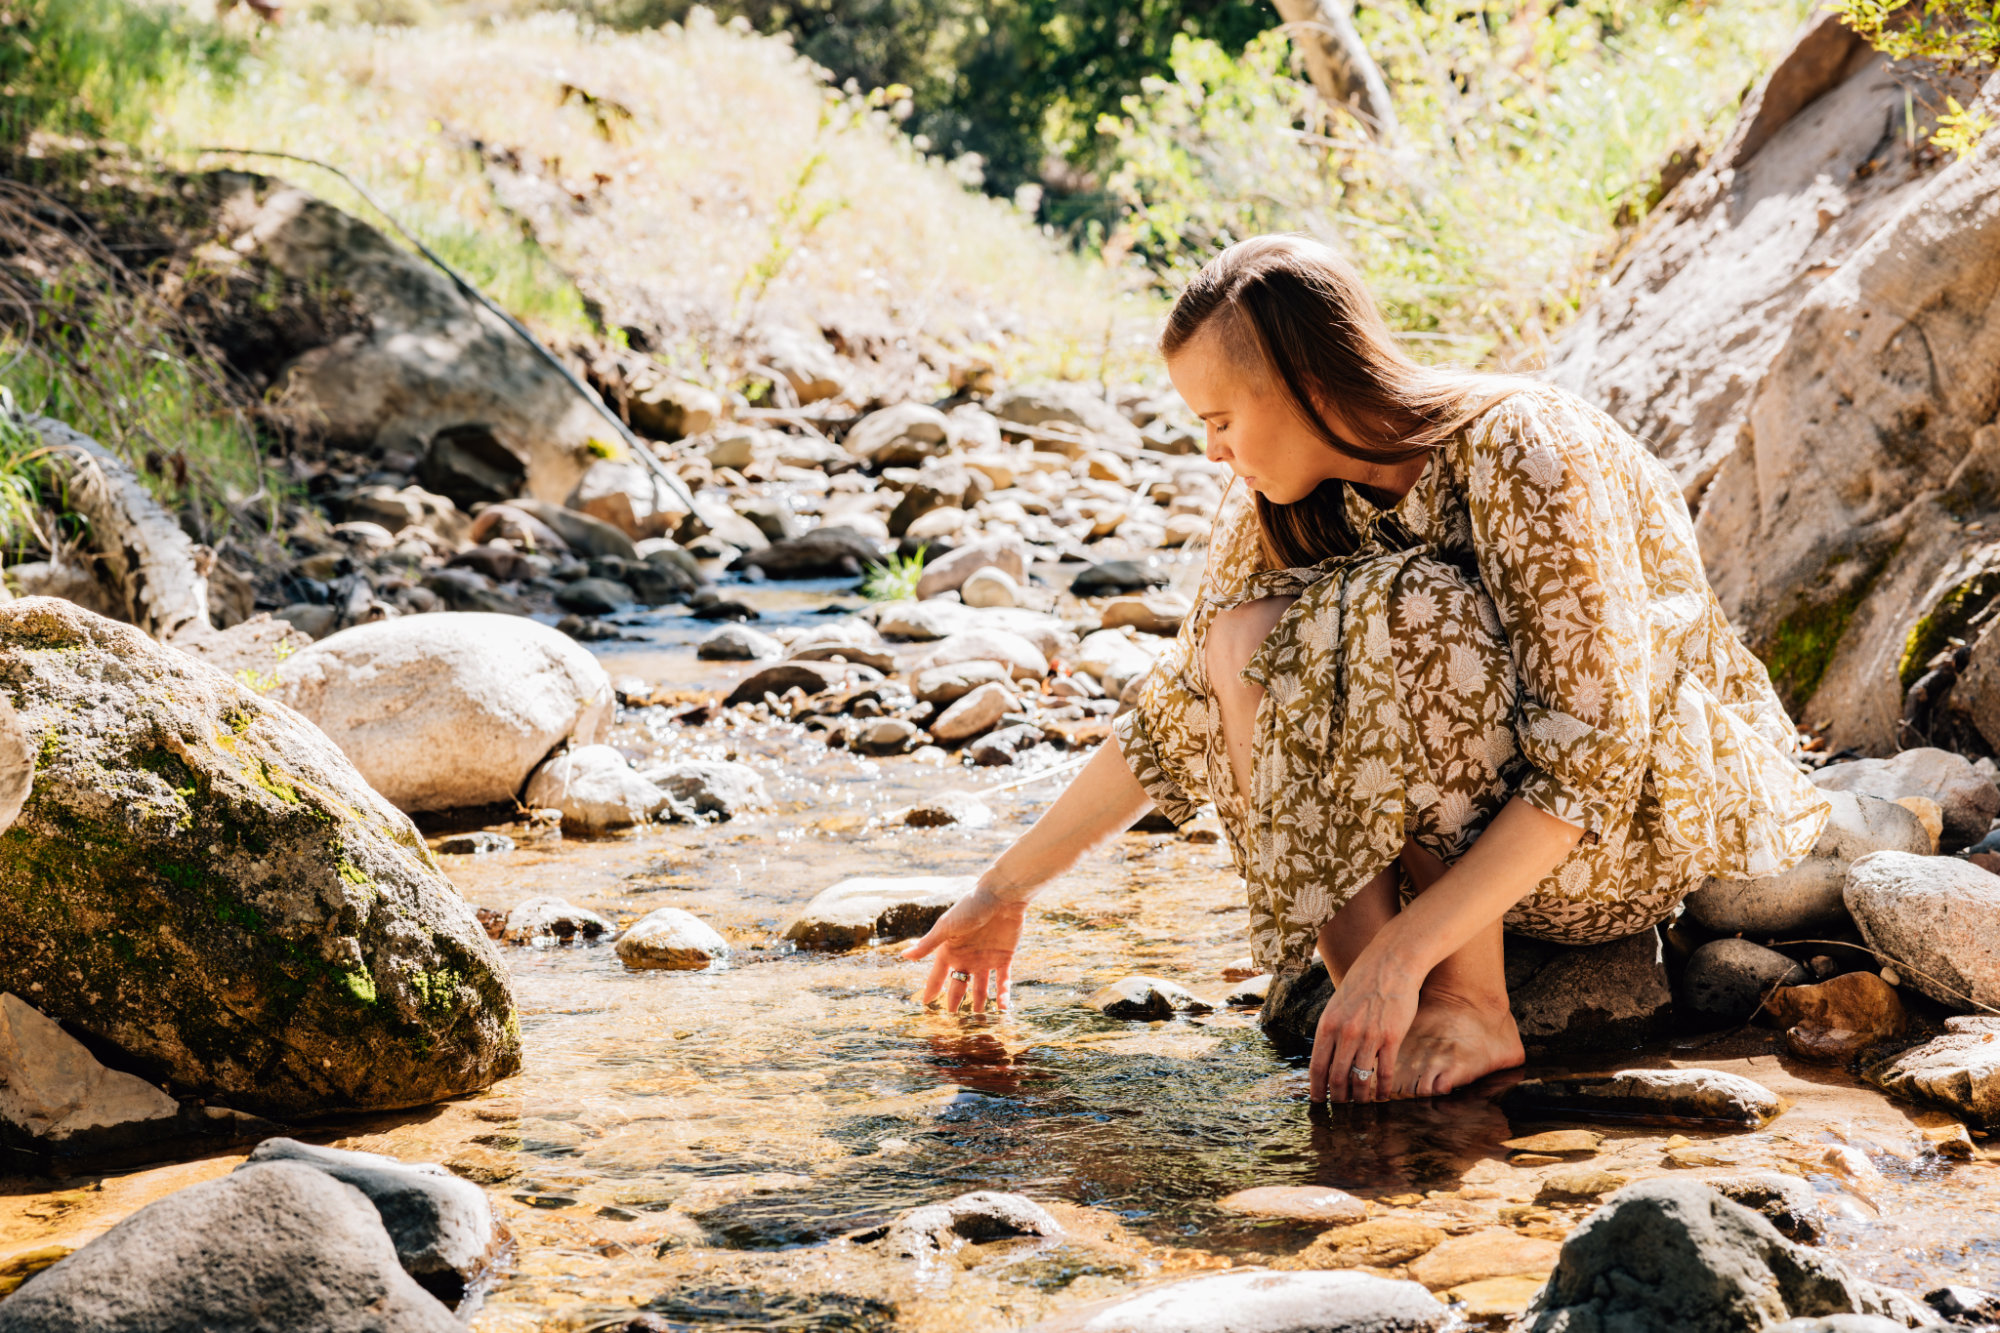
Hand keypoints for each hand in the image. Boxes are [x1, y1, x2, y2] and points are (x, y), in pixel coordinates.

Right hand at [903, 883, 1025, 1014]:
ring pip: (981, 987)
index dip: (932, 989)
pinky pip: (1003, 981)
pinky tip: (1003, 1008)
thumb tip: (904, 956)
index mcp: (950, 950)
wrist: (1002, 895)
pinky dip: (1003, 995)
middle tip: (953, 1020)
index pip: (938, 975)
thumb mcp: (947, 927)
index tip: (925, 1005)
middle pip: (959, 985)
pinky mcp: (1005, 957)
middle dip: (955, 1002)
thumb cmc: (971, 906)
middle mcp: (967, 957)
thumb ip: (928, 944)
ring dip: (979, 1003)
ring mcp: (986, 958)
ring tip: (978, 1019)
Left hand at [1309, 950, 1419, 1103]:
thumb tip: (1328, 1054)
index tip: (1318, 1101)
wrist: (1391, 963)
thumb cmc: (1363, 981)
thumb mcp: (1337, 1004)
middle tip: (1340, 1108)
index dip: (1316, 1088)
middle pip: (1337, 1077)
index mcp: (1327, 1025)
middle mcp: (1345, 1033)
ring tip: (1360, 1105)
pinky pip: (1385, 1071)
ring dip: (1359, 1097)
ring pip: (1360, 1079)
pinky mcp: (1391, 1037)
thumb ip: (1333, 1029)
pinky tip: (1382, 1096)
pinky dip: (1382, 1088)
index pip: (1317, 1066)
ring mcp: (1368, 1036)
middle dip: (1338, 1097)